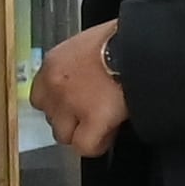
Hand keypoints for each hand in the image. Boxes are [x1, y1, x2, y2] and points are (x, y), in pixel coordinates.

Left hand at [30, 21, 130, 158]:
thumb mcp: (92, 43)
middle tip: (94, 112)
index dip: (61, 102)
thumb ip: (81, 61)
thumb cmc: (124, 39)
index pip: (42, 95)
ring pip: (64, 135)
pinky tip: (111, 133)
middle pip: (50, 116)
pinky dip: (98, 144)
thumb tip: (88, 76)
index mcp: (55, 62)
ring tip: (104, 124)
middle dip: (70, 118)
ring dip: (82, 132)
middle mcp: (55, 85)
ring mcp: (71, 104)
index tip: (78, 102)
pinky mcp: (94, 119)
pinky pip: (86, 146)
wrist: (143, 46)